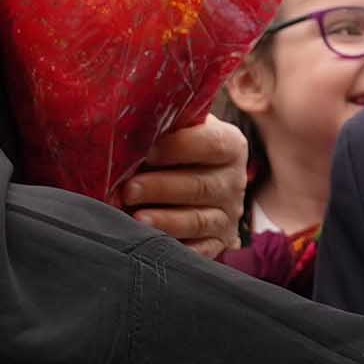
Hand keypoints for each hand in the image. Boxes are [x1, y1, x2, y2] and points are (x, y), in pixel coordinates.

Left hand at [119, 117, 246, 259]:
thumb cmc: (176, 149)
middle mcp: (234, 181)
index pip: (212, 144)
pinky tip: (153, 243)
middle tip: (128, 190)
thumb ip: (165, 121)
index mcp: (230, 145)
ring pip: (199, 220)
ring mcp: (228, 215)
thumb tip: (128, 114)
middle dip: (161, 188)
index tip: (148, 151)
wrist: (192, 179)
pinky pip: (201, 250)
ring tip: (136, 218)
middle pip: (201, 186)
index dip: (180, 147)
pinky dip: (178, 247)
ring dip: (166, 220)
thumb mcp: (178, 129)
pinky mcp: (219, 242)